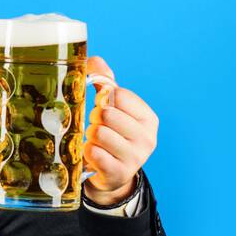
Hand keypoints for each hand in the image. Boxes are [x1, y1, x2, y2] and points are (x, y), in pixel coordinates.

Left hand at [82, 56, 158, 205]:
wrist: (112, 175)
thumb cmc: (112, 134)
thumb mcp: (113, 108)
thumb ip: (105, 82)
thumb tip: (95, 60)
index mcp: (149, 118)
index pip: (119, 95)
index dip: (103, 99)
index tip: (103, 108)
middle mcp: (147, 138)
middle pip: (106, 114)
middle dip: (95, 119)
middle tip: (97, 127)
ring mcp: (135, 158)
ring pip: (98, 133)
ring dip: (90, 136)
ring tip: (96, 142)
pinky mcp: (119, 173)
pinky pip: (93, 152)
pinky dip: (87, 151)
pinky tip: (93, 155)